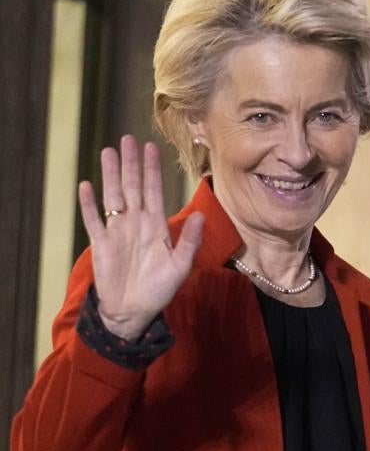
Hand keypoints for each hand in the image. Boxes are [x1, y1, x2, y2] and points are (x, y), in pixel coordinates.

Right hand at [77, 135, 203, 340]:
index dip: (152, 169)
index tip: (151, 147)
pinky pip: (93, 220)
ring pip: (113, 197)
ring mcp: (117, 231)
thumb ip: (190, 241)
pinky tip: (86, 186)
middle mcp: (136, 223)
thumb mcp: (180, 266)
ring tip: (108, 152)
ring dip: (110, 175)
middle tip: (127, 139)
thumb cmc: (159, 289)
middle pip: (132, 186)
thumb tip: (202, 215)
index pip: (154, 190)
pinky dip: (88, 204)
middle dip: (131, 163)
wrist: (133, 311)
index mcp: (156, 225)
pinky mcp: (101, 244)